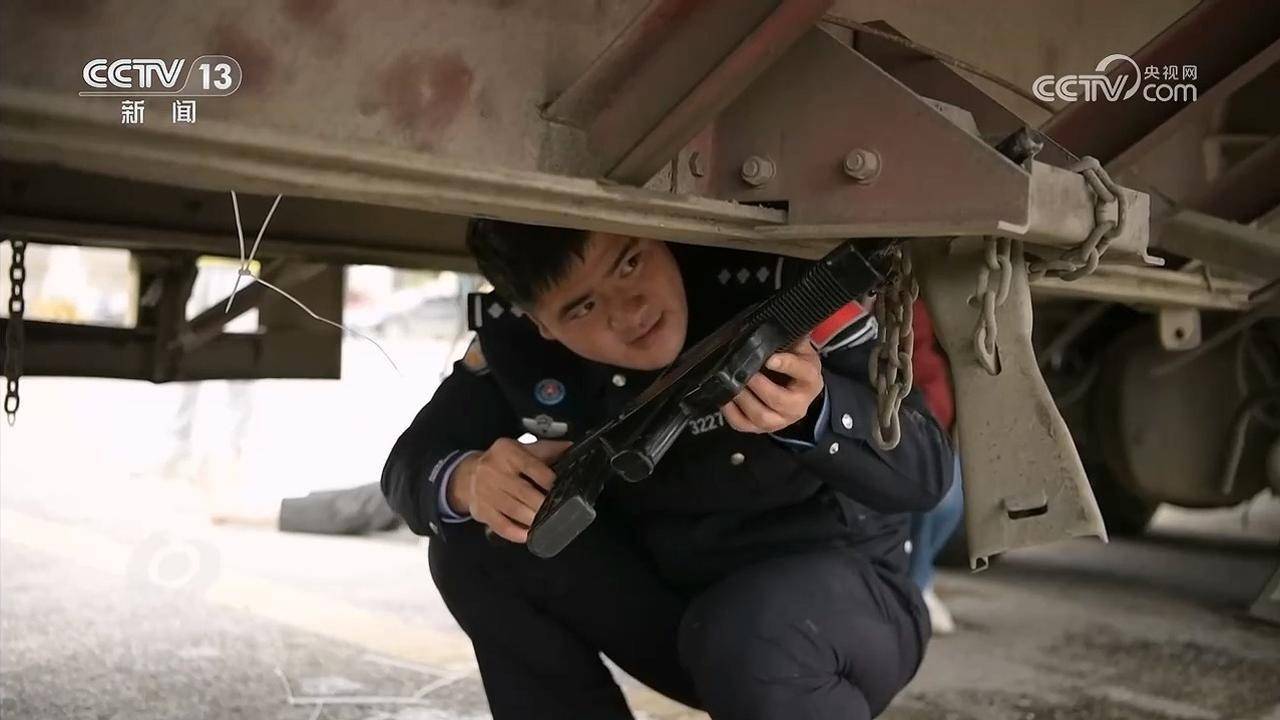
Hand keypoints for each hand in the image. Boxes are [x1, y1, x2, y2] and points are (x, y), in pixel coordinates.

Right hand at [448, 438, 571, 542]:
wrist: (467, 475)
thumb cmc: (501, 462)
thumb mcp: (520, 449)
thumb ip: (546, 450)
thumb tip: (571, 448)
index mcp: (507, 452)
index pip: (532, 466)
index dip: (548, 479)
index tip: (561, 488)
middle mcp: (494, 471)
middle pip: (523, 491)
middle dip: (542, 504)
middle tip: (558, 510)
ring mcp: (486, 492)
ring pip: (513, 510)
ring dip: (532, 519)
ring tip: (546, 523)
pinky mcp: (481, 510)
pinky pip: (500, 525)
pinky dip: (515, 532)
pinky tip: (527, 535)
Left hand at [721, 337, 823, 433]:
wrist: (798, 393)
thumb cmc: (797, 367)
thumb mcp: (800, 350)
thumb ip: (791, 338)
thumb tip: (772, 326)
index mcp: (810, 381)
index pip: (803, 373)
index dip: (786, 365)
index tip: (770, 358)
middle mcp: (798, 405)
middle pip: (779, 400)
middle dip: (758, 385)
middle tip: (744, 370)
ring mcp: (779, 421)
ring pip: (761, 416)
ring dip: (743, 398)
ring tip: (732, 381)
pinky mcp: (761, 429)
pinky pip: (743, 425)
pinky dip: (730, 412)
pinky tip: (724, 397)